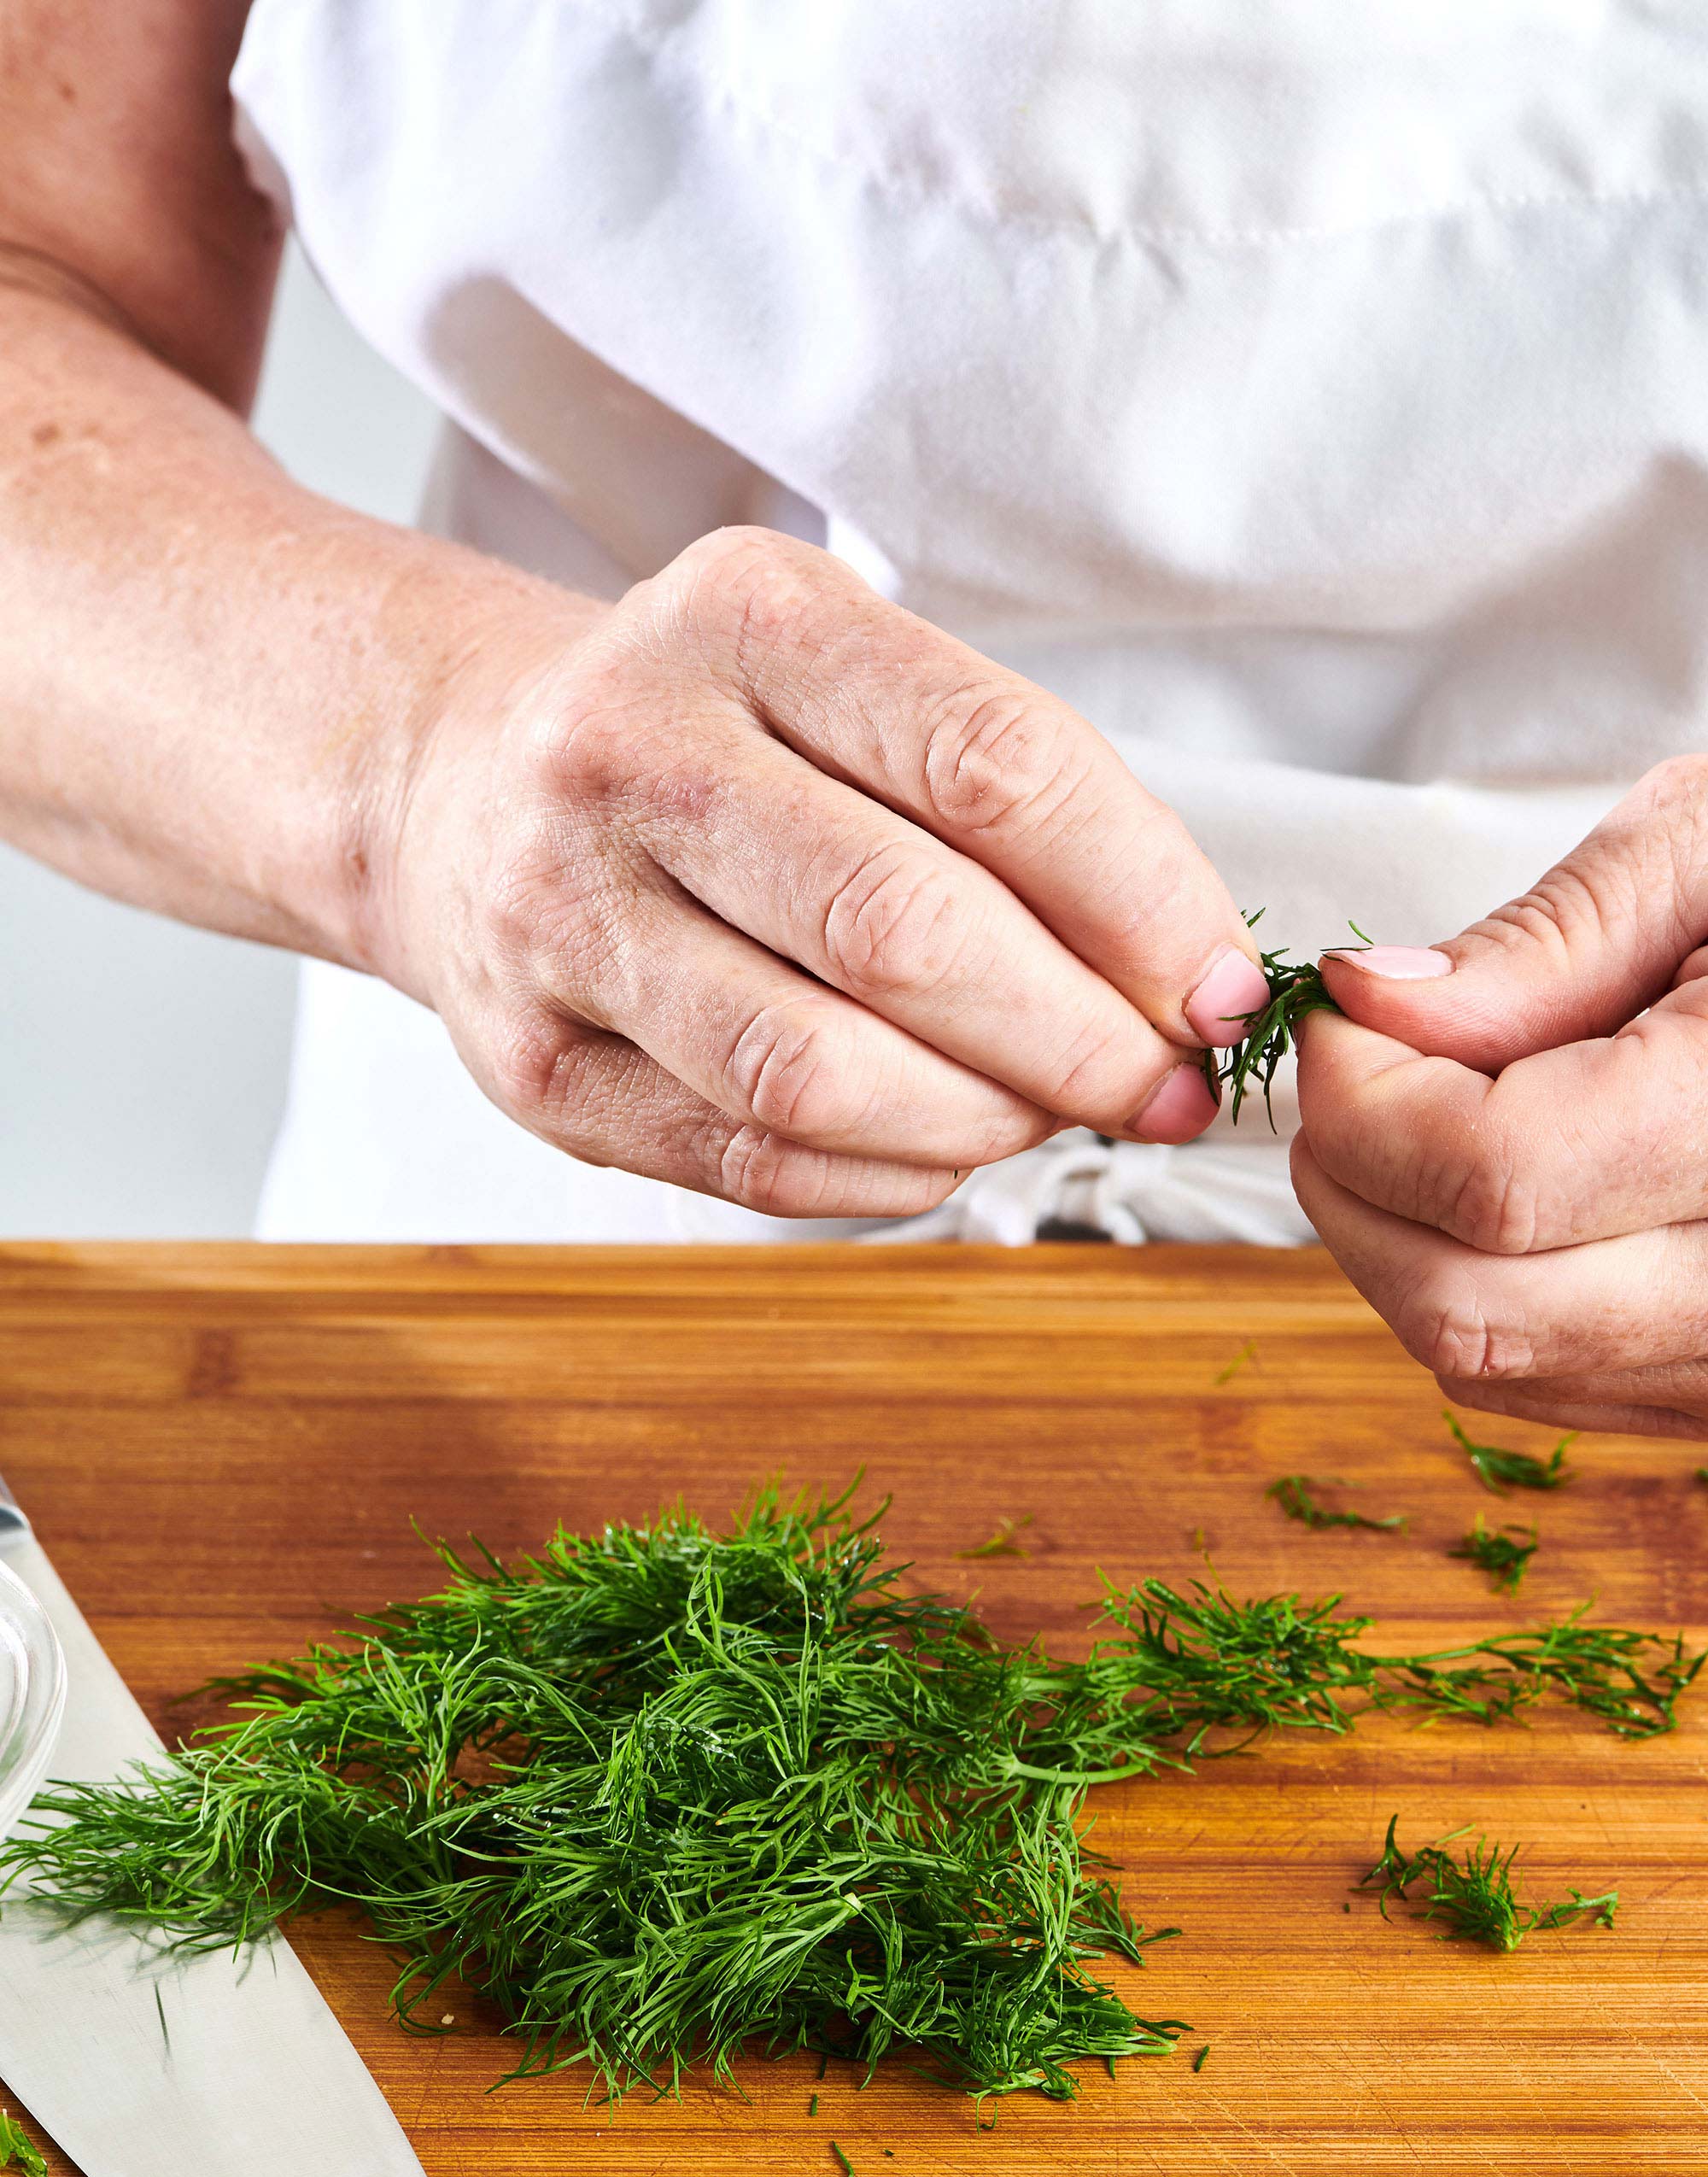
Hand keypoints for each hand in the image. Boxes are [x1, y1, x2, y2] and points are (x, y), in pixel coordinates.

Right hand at [367, 528, 1266, 1217]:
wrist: (462, 780)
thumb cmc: (710, 738)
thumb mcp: (854, 682)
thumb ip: (1019, 802)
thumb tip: (1188, 989)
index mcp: (743, 616)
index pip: (996, 766)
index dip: (1145, 902)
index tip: (1219, 988)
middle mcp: (629, 750)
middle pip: (909, 934)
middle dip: (1079, 1039)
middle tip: (1154, 1082)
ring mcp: (560, 913)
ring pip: (821, 1070)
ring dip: (983, 1121)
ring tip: (1041, 1110)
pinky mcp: (532, 1064)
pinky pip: (750, 1159)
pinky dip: (889, 1174)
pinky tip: (939, 1142)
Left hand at [1292, 757, 1707, 1436]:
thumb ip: (1544, 944)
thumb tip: (1371, 1005)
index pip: (1493, 1180)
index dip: (1367, 1100)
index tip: (1344, 1017)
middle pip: (1465, 1305)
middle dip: (1357, 1181)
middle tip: (1358, 1070)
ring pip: (1487, 1364)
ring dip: (1408, 1241)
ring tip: (1438, 1110)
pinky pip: (1545, 1383)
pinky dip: (1481, 1288)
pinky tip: (1510, 1182)